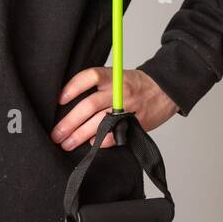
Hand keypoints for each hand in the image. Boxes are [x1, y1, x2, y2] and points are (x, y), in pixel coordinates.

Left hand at [50, 67, 179, 150]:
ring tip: (67, 143)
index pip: (90, 77)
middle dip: (70, 122)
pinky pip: (116, 135)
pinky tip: (91, 145)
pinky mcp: (136, 123)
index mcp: (113, 76)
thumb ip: (98, 86)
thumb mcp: (117, 76)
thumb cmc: (136, 85)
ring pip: (100, 122)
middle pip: (90, 105)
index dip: (73, 87)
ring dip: (80, 135)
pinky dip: (102, 141)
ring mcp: (128, 107)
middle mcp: (119, 91)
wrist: (166, 90)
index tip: (59, 100)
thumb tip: (67, 104)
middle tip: (56, 134)